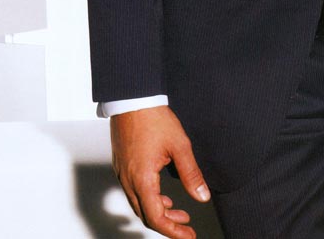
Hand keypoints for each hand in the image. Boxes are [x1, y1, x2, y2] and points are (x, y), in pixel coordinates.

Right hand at [110, 106, 210, 238]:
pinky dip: (149, 199)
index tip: (189, 235)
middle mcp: (128, 180)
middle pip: (146, 215)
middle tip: (187, 227)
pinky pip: (133, 191)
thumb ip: (191, 174)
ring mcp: (122, 172)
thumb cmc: (153, 118)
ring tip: (179, 212)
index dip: (173, 231)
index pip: (156, 218)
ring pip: (139, 204)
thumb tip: (202, 196)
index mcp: (142, 179)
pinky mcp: (121, 164)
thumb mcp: (179, 145)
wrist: (132, 97)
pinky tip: (163, 194)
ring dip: (159, 212)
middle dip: (168, 224)